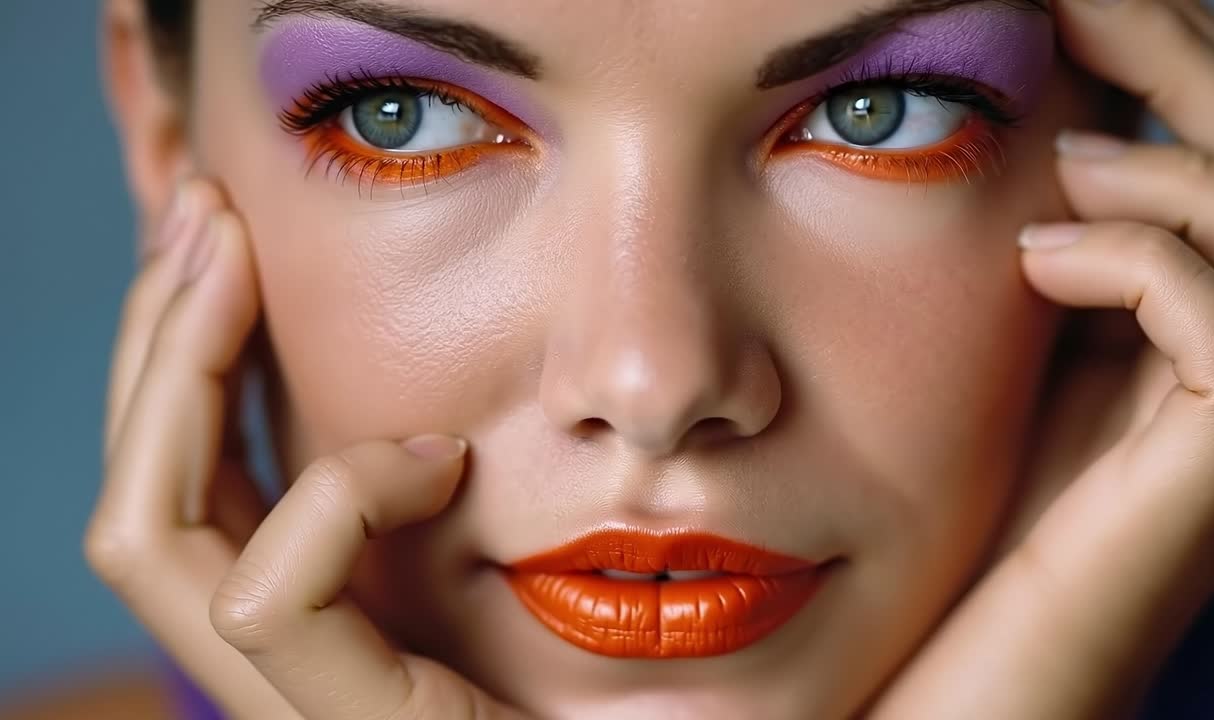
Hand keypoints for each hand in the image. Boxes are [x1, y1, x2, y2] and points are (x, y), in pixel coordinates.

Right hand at [86, 182, 526, 719]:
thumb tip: (433, 383)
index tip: (227, 234)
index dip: (180, 359)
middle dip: (159, 339)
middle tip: (207, 212)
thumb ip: (452, 482)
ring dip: (181, 375)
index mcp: (323, 620)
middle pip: (149, 497)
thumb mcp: (526, 545)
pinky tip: (436, 454)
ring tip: (234, 257)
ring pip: (156, 539)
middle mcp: (289, 668)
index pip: (191, 489)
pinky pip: (272, 601)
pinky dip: (333, 498)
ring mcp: (307, 712)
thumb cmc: (643, 676)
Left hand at [866, 2, 1213, 717]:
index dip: (1181, 54)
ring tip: (1056, 168)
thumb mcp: (1081, 329)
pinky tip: (1036, 264)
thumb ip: (1107, 236)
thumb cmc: (1044, 481)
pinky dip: (1122, 261)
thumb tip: (1085, 124)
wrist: (1029, 629)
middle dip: (1172, 56)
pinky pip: (1211, 302)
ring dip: (1152, 167)